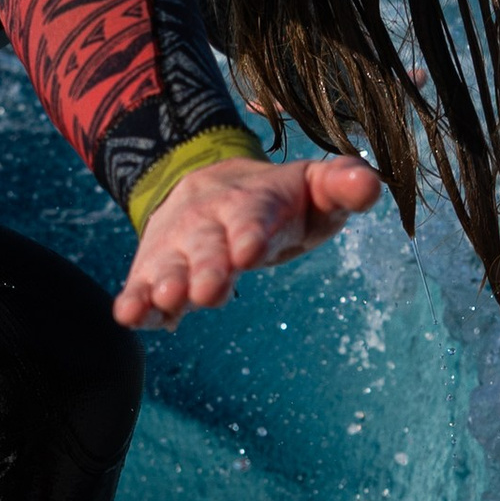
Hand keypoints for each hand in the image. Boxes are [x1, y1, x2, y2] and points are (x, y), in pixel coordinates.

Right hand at [115, 154, 380, 330]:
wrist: (209, 187)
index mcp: (253, 205)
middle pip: (209, 247)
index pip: (252, 218)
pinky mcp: (154, 270)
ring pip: (171, 265)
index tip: (249, 251)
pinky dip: (135, 301)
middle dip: (208, 268)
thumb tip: (371, 186)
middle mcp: (210, 224)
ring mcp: (179, 248)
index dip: (251, 234)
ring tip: (167, 298)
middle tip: (208, 291)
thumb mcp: (314, 189)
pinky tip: (128, 315)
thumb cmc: (279, 202)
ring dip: (168, 283)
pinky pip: (141, 285)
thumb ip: (342, 185)